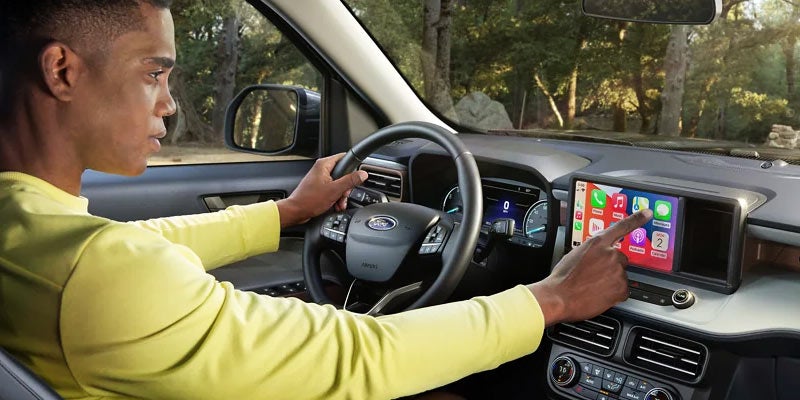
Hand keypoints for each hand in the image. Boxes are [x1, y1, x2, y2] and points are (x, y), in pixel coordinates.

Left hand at [276, 153, 367, 227]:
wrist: (296, 211)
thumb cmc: (310, 200)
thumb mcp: (334, 190)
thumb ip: (350, 180)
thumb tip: (362, 174)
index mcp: (324, 165)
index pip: (344, 158)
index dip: (352, 167)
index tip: (357, 176)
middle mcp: (321, 169)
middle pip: (343, 173)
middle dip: (346, 187)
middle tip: (343, 194)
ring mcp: (320, 179)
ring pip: (338, 183)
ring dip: (341, 194)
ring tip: (339, 203)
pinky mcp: (319, 187)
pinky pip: (332, 189)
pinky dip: (335, 197)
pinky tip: (335, 205)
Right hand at [528, 209, 652, 325]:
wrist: (558, 297)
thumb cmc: (562, 278)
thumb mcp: (574, 255)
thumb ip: (592, 251)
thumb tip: (598, 255)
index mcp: (597, 243)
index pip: (621, 227)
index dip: (637, 219)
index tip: (648, 213)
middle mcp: (610, 254)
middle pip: (620, 258)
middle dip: (611, 267)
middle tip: (595, 276)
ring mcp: (617, 271)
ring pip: (621, 275)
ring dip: (611, 281)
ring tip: (593, 286)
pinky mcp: (621, 288)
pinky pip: (623, 291)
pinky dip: (614, 294)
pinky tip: (599, 295)